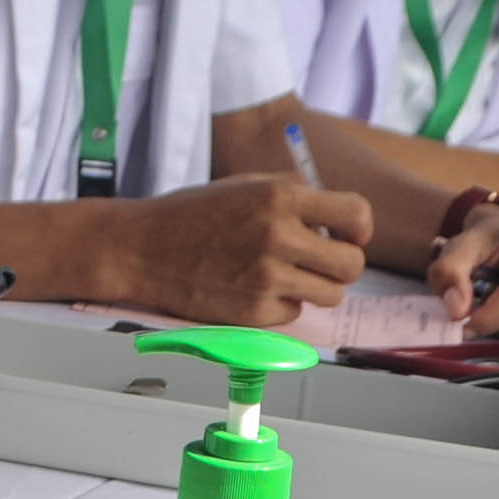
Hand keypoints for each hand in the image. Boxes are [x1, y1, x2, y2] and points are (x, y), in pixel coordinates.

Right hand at [105, 174, 368, 323]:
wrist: (140, 248)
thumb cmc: (191, 214)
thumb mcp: (245, 185)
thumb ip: (293, 195)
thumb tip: (336, 217)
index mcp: (280, 197)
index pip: (358, 216)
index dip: (359, 229)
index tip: (347, 235)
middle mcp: (278, 236)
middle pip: (353, 265)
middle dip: (343, 265)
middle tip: (321, 262)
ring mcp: (267, 277)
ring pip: (331, 295)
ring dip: (315, 287)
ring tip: (285, 275)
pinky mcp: (254, 312)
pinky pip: (294, 313)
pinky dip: (281, 305)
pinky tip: (253, 288)